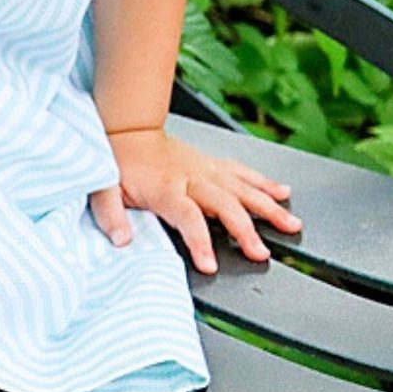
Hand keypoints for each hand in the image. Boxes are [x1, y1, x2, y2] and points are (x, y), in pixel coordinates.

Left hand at [95, 127, 298, 275]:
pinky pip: (242, 172)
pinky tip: (284, 193)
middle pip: (225, 204)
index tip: (210, 265)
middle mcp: (191, 177)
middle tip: (261, 253)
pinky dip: (264, 182)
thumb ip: (109, 214)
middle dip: (246, 230)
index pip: (188, 217)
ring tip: (291, 225)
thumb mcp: (102, 188)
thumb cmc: (116, 160)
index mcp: (165, 188)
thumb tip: (120, 239)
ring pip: (243, 188)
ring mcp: (205, 168)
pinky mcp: (211, 163)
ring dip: (268, 207)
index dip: (200, 241)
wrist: (126, 126)